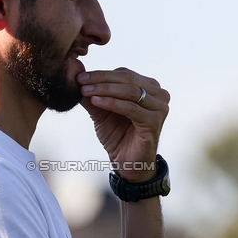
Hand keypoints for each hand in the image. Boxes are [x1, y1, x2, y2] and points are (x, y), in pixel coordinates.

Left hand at [77, 68, 169, 182]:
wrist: (127, 163)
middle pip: (127, 79)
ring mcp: (160, 108)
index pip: (123, 74)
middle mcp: (159, 95)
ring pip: (130, 92)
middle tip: (81, 80)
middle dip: (101, 79)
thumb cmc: (118, 136)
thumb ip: (93, 94)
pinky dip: (111, 103)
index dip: (101, 74)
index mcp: (149, 88)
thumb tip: (77, 77)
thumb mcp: (102, 111)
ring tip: (85, 91)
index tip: (80, 76)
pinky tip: (96, 101)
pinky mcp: (155, 122)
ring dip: (104, 89)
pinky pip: (131, 108)